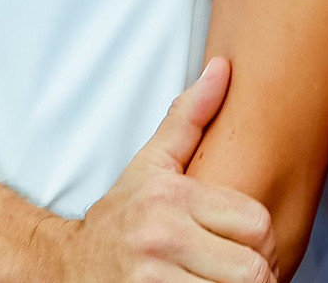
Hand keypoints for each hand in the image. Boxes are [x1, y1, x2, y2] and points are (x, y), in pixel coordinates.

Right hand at [48, 58, 276, 282]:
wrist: (63, 268)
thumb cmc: (118, 217)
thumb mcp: (150, 164)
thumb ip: (188, 118)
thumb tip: (222, 67)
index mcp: (171, 198)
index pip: (257, 224)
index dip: (265, 241)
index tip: (254, 247)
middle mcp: (161, 239)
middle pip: (251, 270)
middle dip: (257, 274)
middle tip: (247, 271)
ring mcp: (152, 281)